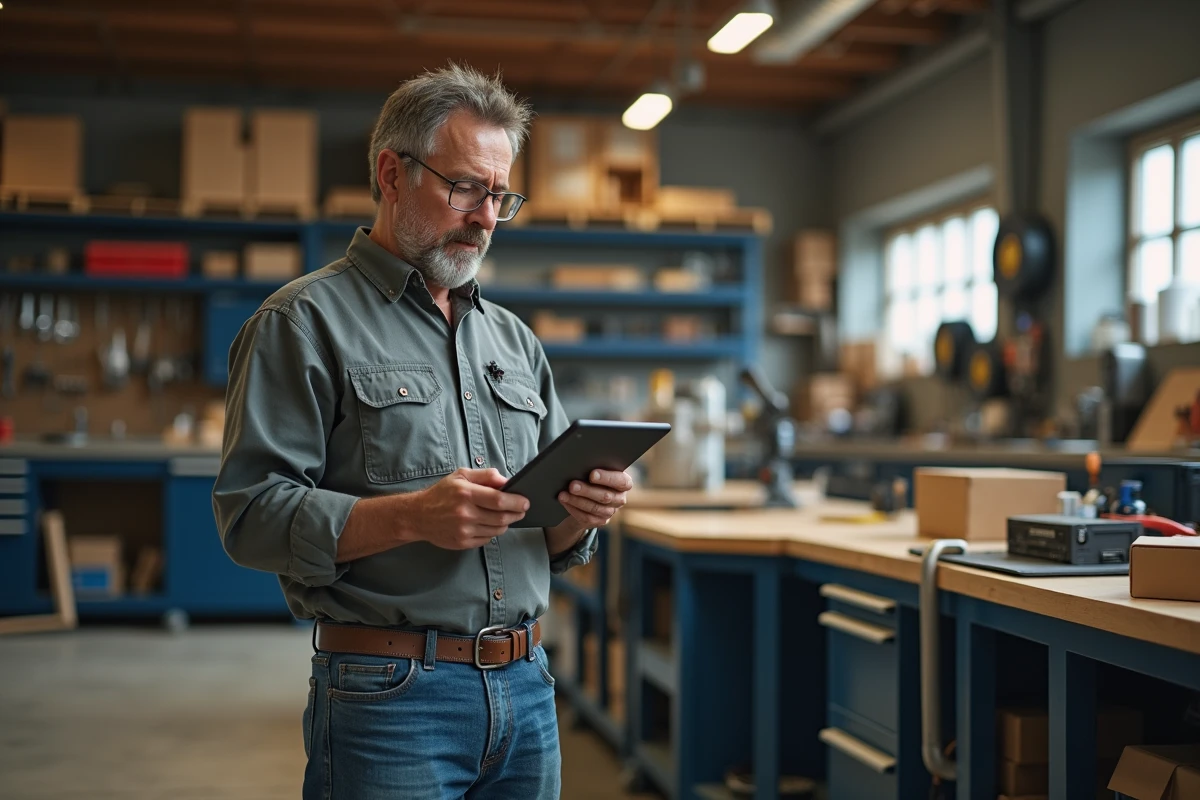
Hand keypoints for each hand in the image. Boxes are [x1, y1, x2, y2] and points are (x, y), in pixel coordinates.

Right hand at [412, 468, 528, 549]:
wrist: (418, 515)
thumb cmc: (442, 493)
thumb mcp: (461, 475)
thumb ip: (485, 475)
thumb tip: (506, 481)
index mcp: (466, 494)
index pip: (499, 500)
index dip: (516, 502)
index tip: (525, 501)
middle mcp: (465, 513)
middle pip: (502, 517)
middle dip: (516, 514)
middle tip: (521, 510)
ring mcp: (464, 530)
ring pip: (497, 530)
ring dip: (506, 523)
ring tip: (505, 516)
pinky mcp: (462, 543)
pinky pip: (487, 539)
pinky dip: (492, 532)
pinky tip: (488, 524)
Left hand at [556, 469, 633, 528]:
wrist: (587, 495)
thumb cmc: (592, 476)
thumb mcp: (596, 470)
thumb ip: (594, 467)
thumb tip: (581, 464)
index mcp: (624, 482)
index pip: (621, 481)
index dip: (607, 478)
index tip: (592, 475)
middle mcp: (620, 498)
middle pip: (606, 496)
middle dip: (587, 490)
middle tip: (572, 485)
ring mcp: (611, 511)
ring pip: (595, 508)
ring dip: (577, 501)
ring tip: (563, 494)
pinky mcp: (600, 521)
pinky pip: (587, 517)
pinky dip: (574, 509)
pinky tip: (565, 502)